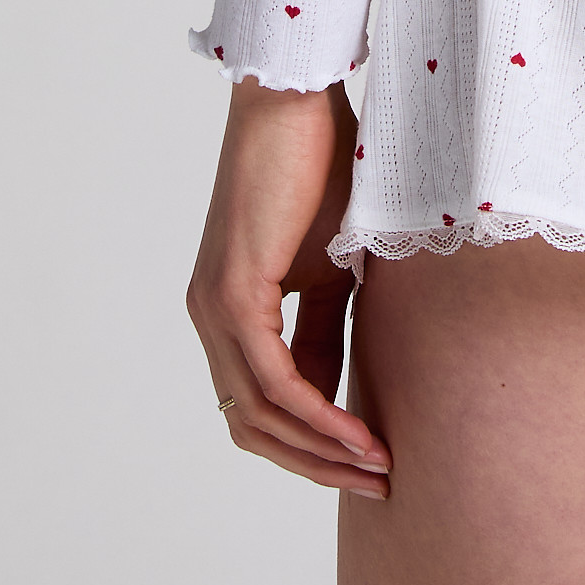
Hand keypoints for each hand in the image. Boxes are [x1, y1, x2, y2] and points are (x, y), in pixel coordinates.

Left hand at [186, 77, 391, 497]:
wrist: (298, 100)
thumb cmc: (319, 165)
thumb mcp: (332, 265)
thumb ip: (324, 330)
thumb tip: (333, 394)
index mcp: (228, 311)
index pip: (261, 406)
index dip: (313, 444)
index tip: (370, 460)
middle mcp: (209, 318)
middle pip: (253, 427)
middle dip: (316, 465)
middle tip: (375, 484)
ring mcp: (214, 308)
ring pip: (260, 414)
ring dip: (320, 451)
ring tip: (375, 465)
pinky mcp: (232, 293)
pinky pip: (273, 381)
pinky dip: (315, 415)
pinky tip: (356, 430)